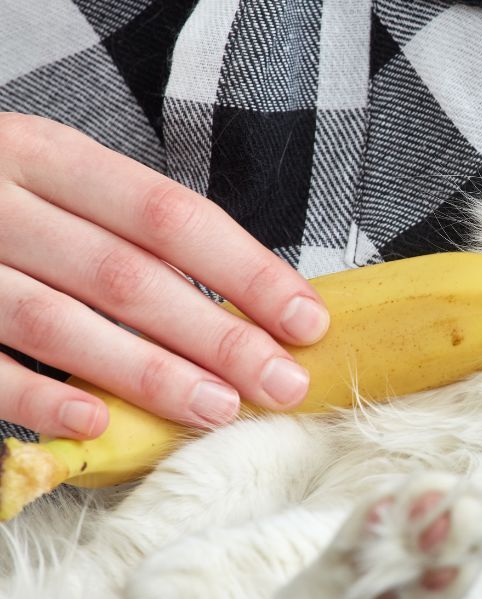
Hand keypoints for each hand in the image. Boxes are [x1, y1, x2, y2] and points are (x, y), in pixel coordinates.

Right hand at [0, 114, 328, 438]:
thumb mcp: (57, 182)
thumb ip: (128, 228)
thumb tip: (248, 300)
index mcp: (49, 156)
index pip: (170, 215)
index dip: (245, 270)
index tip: (306, 319)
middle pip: (127, 276)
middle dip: (216, 336)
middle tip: (280, 382)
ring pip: (59, 324)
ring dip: (148, 373)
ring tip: (218, 409)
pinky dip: (39, 399)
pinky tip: (97, 424)